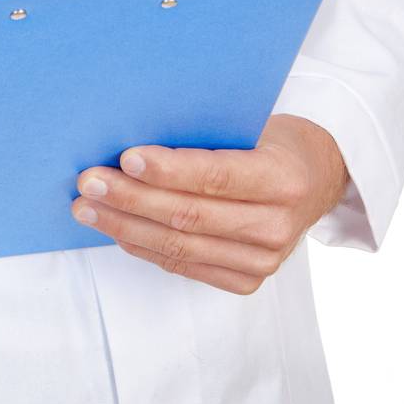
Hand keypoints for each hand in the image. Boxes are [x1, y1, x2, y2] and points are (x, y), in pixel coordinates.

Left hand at [69, 115, 349, 294]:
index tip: (126, 158)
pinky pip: (185, 265)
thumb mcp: (252, 123)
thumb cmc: (271, 139)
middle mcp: (276, 225)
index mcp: (283, 178)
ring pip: (180, 246)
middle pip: (190, 215)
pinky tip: (117, 229)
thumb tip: (134, 132)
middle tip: (89, 182)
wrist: (315, 178)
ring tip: (87, 209)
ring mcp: (263, 260)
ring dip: (126, 226)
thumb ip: (206, 134)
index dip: (169, 170)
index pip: (217, 176)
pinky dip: (146, 247)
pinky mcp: (247, 280)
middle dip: (131, 199)